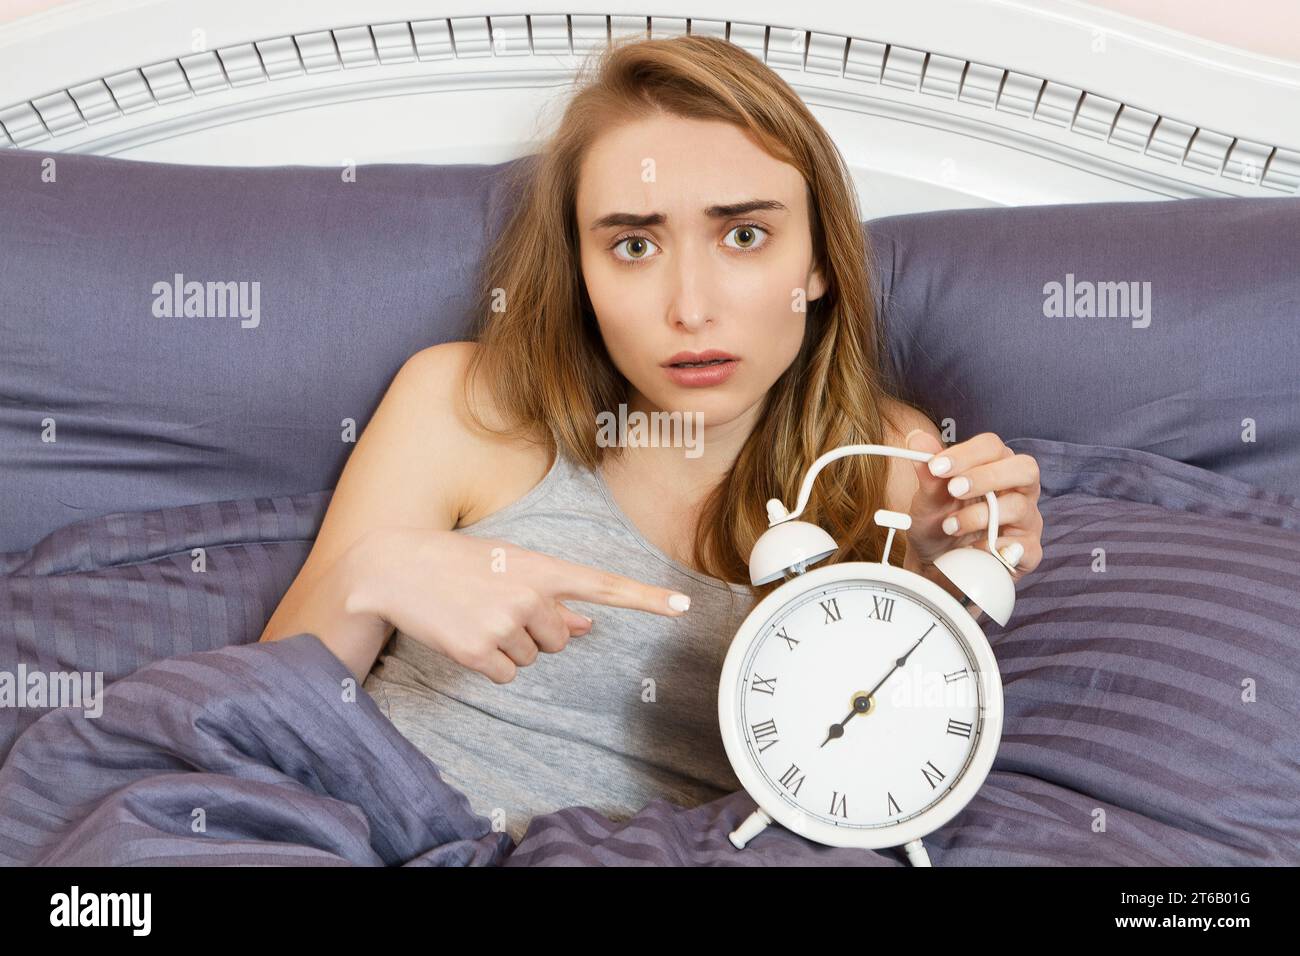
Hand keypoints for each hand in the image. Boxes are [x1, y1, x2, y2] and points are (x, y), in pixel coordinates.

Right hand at [345, 527, 691, 683]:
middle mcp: (529, 594)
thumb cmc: (455, 564)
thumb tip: (585, 626)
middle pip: (561, 639)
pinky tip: (465, 635)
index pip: (604, 584)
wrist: (393, 569)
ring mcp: (504, 624)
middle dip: (536, 632)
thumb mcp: (507, 568)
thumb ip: (550, 596)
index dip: (646, 598)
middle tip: (496, 607)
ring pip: (533, 658)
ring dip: (509, 646)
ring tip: (476, 615)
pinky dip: (489, 664)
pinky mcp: (478, 652)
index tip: (683, 605)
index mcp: (541, 566)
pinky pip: (507, 674)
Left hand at [901, 430, 1043, 586]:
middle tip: (954, 489)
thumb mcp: (927, 500)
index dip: (967, 453)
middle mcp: (1018, 489)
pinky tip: (971, 549)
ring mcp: (1027, 520)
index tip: (937, 467)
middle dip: (986, 477)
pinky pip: (1022, 547)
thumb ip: (927, 471)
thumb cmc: (938, 524)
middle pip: (1024, 468)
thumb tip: (916, 438)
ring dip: (979, 516)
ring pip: (1020, 507)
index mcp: (996, 467)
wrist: (936, 565)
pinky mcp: (1028, 551)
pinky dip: (992, 547)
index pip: (992, 447)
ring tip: (951, 526)